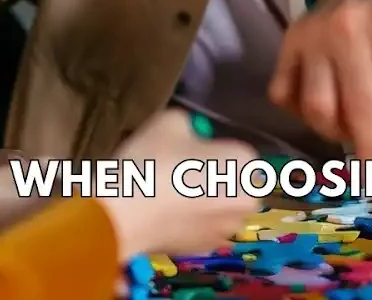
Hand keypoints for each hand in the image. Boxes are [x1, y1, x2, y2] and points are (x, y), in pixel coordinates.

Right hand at [98, 109, 259, 259]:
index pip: (236, 151)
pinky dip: (190, 222)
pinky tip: (164, 215)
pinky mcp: (206, 249)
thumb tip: (190, 140)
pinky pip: (203, 228)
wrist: (125, 215)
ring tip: (169, 195)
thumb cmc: (152, 162)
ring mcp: (227, 228)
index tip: (186, 152)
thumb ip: (190, 126)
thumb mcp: (171, 121)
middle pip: (234, 182)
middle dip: (214, 178)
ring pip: (219, 208)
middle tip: (179, 173)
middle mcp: (246, 199)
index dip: (211, 150)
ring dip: (204, 202)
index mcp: (245, 163)